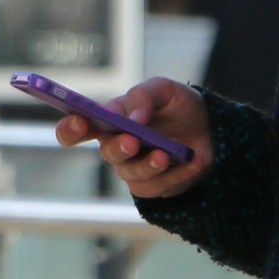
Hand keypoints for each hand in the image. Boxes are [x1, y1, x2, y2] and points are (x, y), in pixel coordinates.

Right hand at [55, 77, 213, 196]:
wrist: (208, 128)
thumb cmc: (176, 106)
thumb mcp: (164, 90)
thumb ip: (143, 96)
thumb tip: (134, 118)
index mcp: (109, 120)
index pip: (76, 128)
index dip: (71, 128)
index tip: (79, 121)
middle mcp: (115, 146)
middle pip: (107, 153)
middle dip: (119, 147)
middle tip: (132, 141)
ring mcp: (132, 169)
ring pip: (132, 174)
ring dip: (149, 165)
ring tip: (166, 155)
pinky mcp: (152, 186)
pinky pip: (157, 188)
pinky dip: (177, 175)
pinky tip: (194, 161)